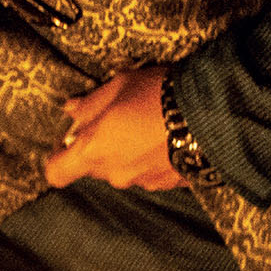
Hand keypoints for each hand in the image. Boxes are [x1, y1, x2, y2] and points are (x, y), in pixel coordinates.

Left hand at [43, 65, 182, 191]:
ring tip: (147, 124)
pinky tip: (166, 136)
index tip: (65, 143)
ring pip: (122, 169)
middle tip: (116, 119)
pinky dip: (151, 159)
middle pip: (92, 167)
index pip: (56, 173)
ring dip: (127, 152)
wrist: (214, 113)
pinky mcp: (167, 184)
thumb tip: (71, 110)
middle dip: (98, 146)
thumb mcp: (118, 86)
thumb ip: (90, 104)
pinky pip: (149, 172)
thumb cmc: (157, 94)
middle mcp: (113, 174)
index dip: (57, 158)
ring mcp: (141, 182)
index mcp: (93, 151)